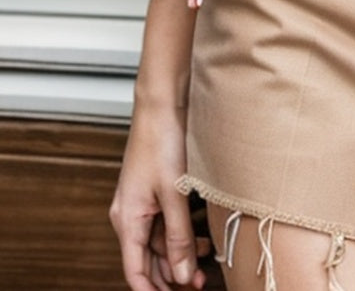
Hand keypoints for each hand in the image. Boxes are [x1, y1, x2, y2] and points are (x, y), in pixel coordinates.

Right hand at [110, 102, 207, 290]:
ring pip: (160, 243)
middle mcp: (131, 215)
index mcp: (128, 220)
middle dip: (171, 276)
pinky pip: (167, 224)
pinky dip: (183, 234)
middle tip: (199, 284)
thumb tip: (180, 275)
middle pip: (148, 260)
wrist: (163, 103)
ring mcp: (143, 203)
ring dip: (180, 256)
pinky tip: (203, 238)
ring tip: (206, 263)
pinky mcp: (157, 191)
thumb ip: (178, 236)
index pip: (134, 271)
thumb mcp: (173, 193)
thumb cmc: (162, 142)